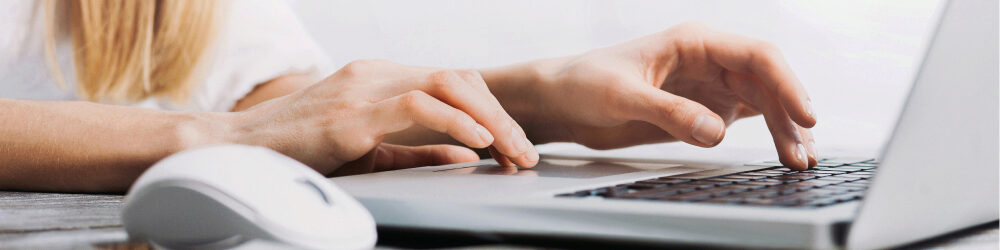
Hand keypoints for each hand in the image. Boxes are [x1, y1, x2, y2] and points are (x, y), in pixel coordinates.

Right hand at [230, 59, 538, 175]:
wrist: (237, 149)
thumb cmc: (301, 150)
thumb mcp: (371, 151)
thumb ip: (418, 150)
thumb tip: (466, 155)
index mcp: (381, 78)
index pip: (453, 82)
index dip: (491, 111)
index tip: (513, 146)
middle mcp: (377, 74)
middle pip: (460, 79)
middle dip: (501, 116)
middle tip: (524, 152)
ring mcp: (364, 88)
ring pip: (447, 85)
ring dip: (489, 120)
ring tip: (511, 150)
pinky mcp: (352, 113)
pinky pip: (416, 105)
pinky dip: (454, 122)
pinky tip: (476, 142)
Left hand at [494, 22, 816, 169]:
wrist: (560, 100)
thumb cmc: (583, 83)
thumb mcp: (621, 96)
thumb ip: (668, 112)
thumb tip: (716, 132)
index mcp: (693, 42)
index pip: (756, 56)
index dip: (786, 84)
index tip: (803, 115)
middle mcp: (708, 60)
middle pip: (767, 82)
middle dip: (790, 115)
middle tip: (803, 152)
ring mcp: (709, 85)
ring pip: (763, 102)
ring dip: (784, 128)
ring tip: (799, 160)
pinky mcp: (703, 109)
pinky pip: (747, 117)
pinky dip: (768, 134)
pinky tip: (784, 152)